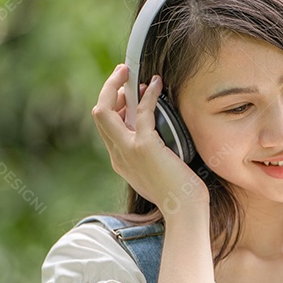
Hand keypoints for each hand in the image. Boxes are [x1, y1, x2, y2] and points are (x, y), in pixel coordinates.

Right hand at [90, 64, 207, 217]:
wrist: (183, 211)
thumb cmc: (179, 195)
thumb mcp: (158, 172)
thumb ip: (150, 155)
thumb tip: (157, 136)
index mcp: (120, 161)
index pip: (106, 127)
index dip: (114, 107)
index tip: (126, 95)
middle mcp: (118, 155)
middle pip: (99, 115)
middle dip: (108, 90)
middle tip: (121, 73)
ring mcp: (128, 150)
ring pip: (105, 110)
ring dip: (116, 86)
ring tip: (130, 72)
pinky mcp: (144, 147)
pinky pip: (142, 112)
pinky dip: (149, 95)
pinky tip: (157, 84)